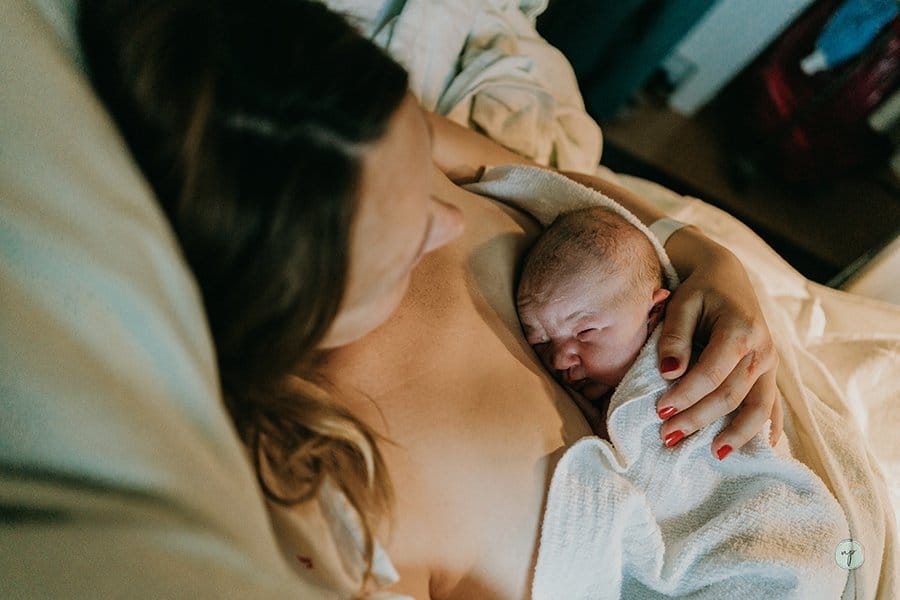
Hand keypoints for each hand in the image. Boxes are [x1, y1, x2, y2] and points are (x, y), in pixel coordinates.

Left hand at [655, 228, 781, 459]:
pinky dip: (768, 428)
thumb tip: (669, 372)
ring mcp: (770, 363)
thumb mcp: (682, 303)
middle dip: (699, 419)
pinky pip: (774, 405)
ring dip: (736, 435)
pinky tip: (762, 450)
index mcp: (740, 330)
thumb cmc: (699, 290)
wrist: (726, 276)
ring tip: (713, 455)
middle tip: (668, 436)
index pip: (712, 373)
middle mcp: (762, 350)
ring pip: (758, 407)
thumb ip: (674, 336)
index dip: (686, 395)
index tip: (659, 411)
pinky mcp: (770, 372)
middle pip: (731, 395)